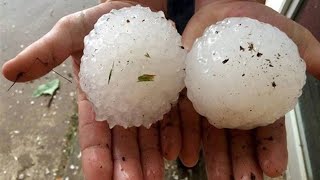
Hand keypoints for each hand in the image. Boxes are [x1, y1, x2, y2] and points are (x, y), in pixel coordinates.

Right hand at [1, 1, 168, 179]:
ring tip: (155, 178)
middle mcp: (122, 102)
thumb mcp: (71, 31)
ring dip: (152, 158)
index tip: (99, 176)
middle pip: (124, 139)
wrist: (139, 4)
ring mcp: (148, 98)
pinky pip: (173, 115)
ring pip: (150, 133)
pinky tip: (177, 152)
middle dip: (127, 164)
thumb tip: (8, 72)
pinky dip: (174, 134)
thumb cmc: (104, 17)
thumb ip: (45, 52)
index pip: (94, 131)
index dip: (96, 154)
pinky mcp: (170, 89)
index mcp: (97, 96)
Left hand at [182, 0, 319, 178]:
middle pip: (236, 140)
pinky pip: (181, 116)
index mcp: (259, 101)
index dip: (270, 150)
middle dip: (239, 162)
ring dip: (211, 157)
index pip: (267, 131)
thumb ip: (312, 58)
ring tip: (214, 176)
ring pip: (209, 134)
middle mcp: (233, 106)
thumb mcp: (293, 40)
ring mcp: (207, 101)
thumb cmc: (260, 25)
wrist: (225, 11)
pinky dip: (180, 136)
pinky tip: (180, 154)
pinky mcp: (185, 91)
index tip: (273, 168)